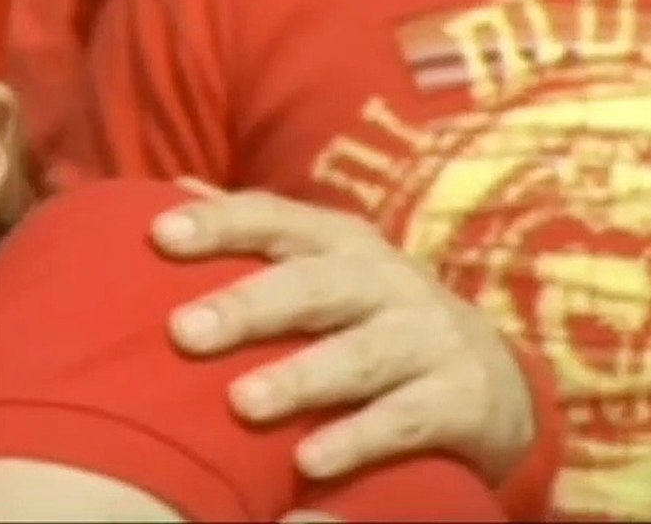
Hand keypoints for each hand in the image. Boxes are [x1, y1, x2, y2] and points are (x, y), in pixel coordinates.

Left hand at [149, 190, 533, 485]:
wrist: (491, 378)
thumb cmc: (370, 312)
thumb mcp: (322, 262)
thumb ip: (255, 230)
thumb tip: (172, 189)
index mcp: (340, 241)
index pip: (274, 219)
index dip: (219, 224)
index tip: (158, 236)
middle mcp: (385, 281)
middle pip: (311, 287)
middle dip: (247, 307)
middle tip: (182, 331)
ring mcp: (428, 338)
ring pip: (359, 356)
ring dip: (300, 379)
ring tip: (241, 403)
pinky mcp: (462, 399)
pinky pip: (405, 420)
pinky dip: (357, 439)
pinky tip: (307, 460)